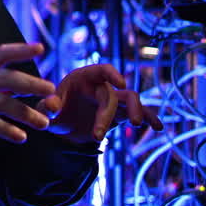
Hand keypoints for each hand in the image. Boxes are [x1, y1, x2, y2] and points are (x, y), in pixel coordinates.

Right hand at [0, 43, 58, 150]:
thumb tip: (29, 84)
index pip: (0, 53)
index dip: (20, 49)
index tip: (41, 48)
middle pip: (6, 77)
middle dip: (31, 83)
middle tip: (51, 90)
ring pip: (1, 102)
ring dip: (25, 113)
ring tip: (44, 124)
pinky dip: (6, 129)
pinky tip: (20, 137)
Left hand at [39, 63, 163, 144]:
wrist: (63, 126)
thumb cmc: (54, 111)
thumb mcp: (46, 110)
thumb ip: (47, 107)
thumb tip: (52, 106)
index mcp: (84, 78)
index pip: (102, 70)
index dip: (112, 74)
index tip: (120, 83)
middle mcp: (101, 86)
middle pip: (112, 95)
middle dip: (106, 115)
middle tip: (97, 136)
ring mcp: (113, 100)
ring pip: (132, 100)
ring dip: (137, 111)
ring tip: (137, 124)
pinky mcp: (120, 114)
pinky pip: (139, 113)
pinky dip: (150, 118)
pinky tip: (159, 127)